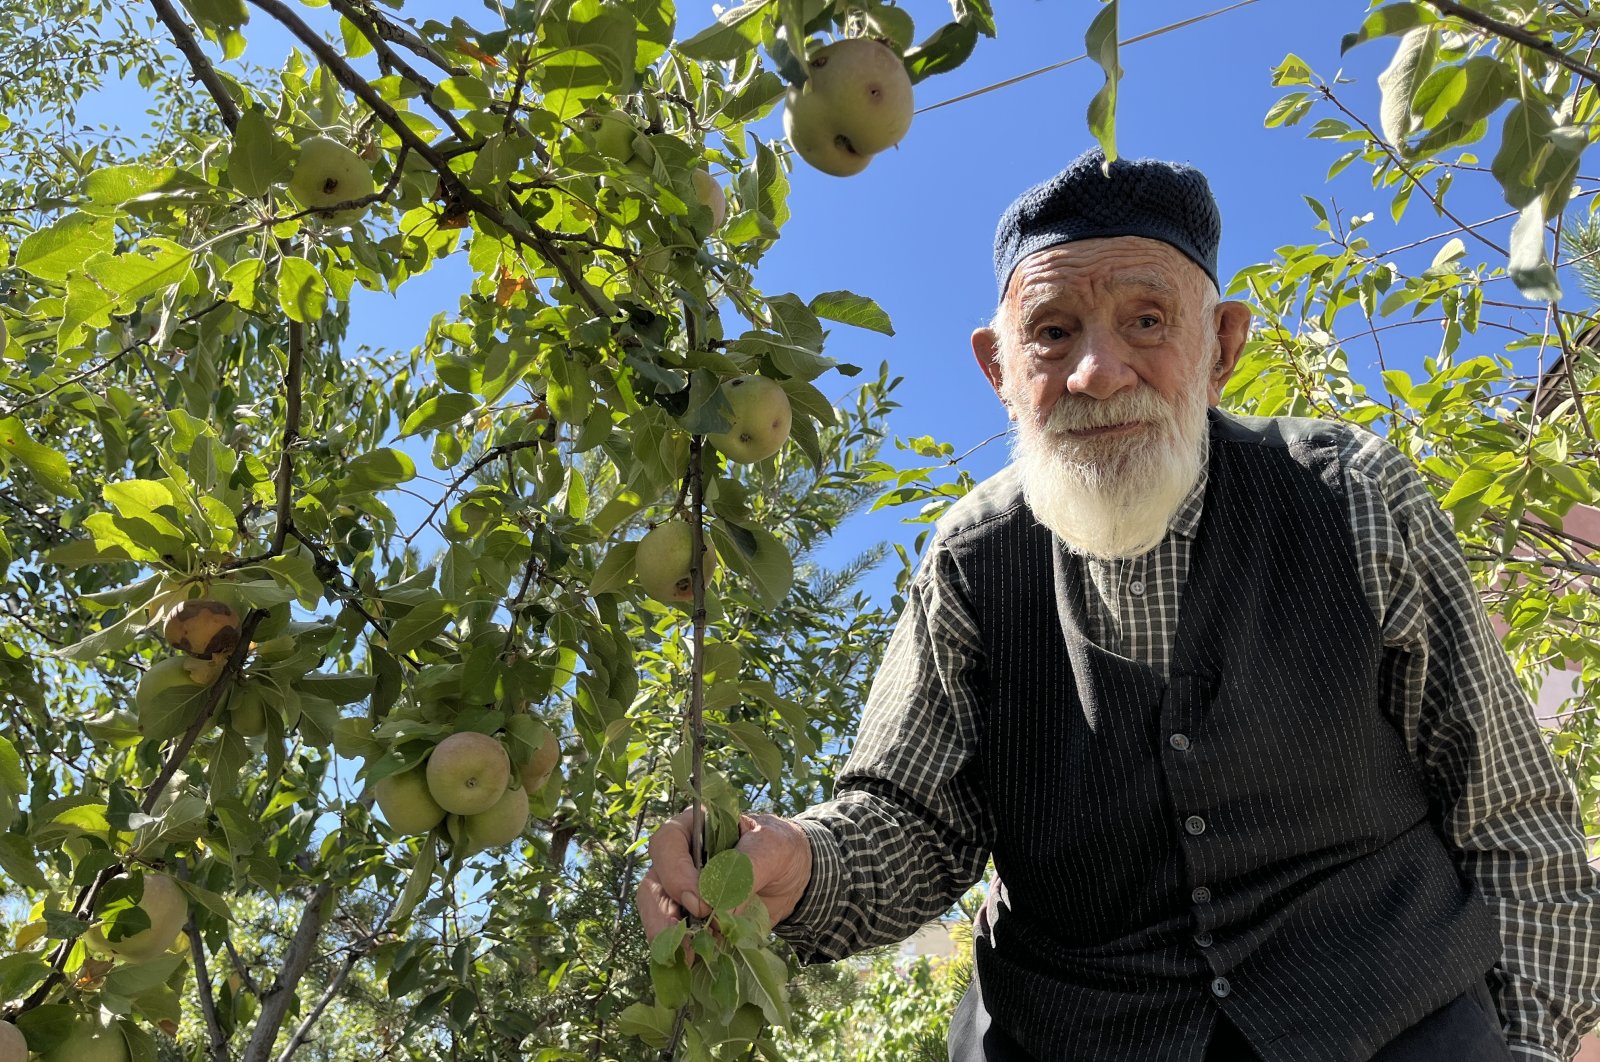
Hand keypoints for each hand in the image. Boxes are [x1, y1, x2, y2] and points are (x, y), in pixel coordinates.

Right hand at [636, 809, 812, 944]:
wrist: (794, 875)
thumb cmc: (778, 849)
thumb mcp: (770, 849)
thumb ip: (744, 872)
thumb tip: (718, 911)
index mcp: (694, 829)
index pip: (667, 844)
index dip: (676, 874)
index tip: (700, 903)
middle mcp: (679, 859)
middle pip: (653, 884)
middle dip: (663, 915)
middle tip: (685, 940)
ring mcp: (681, 891)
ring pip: (657, 914)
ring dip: (667, 938)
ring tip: (687, 958)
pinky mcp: (691, 919)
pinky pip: (675, 937)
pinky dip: (682, 952)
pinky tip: (694, 965)